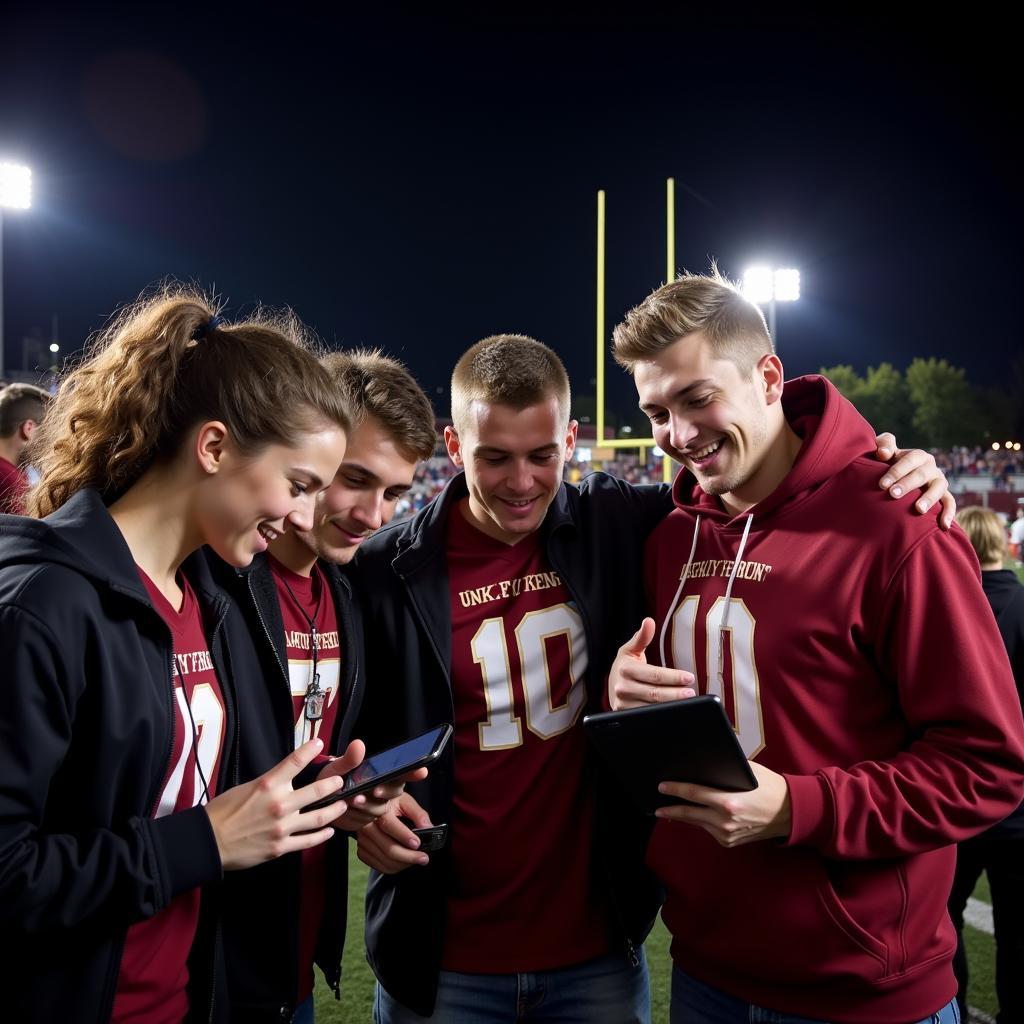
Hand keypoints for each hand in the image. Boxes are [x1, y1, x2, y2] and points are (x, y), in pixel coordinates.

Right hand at [205, 737, 347, 869]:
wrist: (208, 841)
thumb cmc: (223, 812)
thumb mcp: (246, 787)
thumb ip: (270, 783)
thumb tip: (286, 779)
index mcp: (268, 785)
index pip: (295, 761)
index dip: (310, 750)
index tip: (319, 744)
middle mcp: (279, 804)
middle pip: (317, 790)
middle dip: (333, 784)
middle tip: (340, 780)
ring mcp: (282, 827)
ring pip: (319, 817)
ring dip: (335, 810)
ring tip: (343, 805)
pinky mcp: (281, 847)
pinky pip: (309, 841)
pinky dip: (323, 835)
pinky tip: (330, 831)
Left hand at [317, 739, 429, 830]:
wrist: (316, 799)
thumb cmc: (330, 778)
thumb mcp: (337, 767)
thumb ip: (349, 759)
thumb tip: (358, 745)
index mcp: (379, 774)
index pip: (401, 773)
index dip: (413, 772)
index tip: (421, 771)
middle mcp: (381, 790)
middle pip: (393, 793)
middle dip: (383, 792)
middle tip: (373, 790)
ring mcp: (374, 807)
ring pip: (378, 809)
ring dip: (366, 805)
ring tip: (351, 800)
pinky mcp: (365, 821)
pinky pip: (365, 821)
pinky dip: (354, 816)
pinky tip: (343, 811)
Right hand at [357, 791, 433, 873]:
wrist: (372, 804)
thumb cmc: (390, 802)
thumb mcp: (406, 801)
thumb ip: (418, 814)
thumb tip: (428, 828)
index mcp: (378, 810)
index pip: (390, 826)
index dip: (405, 837)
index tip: (417, 844)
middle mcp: (367, 826)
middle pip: (388, 848)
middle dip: (409, 857)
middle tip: (424, 858)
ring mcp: (364, 840)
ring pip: (384, 860)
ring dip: (403, 864)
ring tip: (416, 859)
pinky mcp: (362, 850)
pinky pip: (378, 866)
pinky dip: (393, 867)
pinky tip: (403, 862)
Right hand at [609, 617, 696, 709]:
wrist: (611, 684)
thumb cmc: (625, 666)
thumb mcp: (631, 649)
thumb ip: (642, 637)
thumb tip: (649, 621)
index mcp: (625, 669)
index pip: (654, 675)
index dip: (673, 676)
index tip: (689, 677)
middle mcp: (623, 687)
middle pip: (654, 693)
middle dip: (675, 694)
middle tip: (691, 692)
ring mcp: (623, 703)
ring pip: (652, 707)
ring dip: (671, 706)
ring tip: (687, 702)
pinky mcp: (626, 715)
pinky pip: (647, 716)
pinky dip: (662, 714)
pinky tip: (674, 711)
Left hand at [654, 761, 790, 846]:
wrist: (790, 813)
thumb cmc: (768, 787)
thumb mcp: (748, 771)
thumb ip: (725, 767)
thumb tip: (702, 759)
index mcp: (729, 802)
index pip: (693, 794)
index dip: (675, 790)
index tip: (661, 786)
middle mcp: (726, 821)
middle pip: (689, 813)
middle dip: (671, 808)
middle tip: (657, 804)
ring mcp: (727, 834)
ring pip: (697, 823)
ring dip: (683, 816)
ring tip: (669, 809)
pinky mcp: (729, 842)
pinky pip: (708, 830)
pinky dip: (700, 822)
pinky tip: (693, 815)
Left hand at [873, 433, 954, 529]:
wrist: (898, 477)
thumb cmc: (887, 462)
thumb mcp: (884, 452)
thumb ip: (884, 445)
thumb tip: (883, 453)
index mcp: (917, 456)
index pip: (909, 460)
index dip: (896, 471)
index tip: (882, 484)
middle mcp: (931, 467)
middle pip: (921, 475)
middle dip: (907, 485)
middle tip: (893, 494)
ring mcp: (938, 482)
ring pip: (938, 488)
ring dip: (929, 498)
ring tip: (918, 510)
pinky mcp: (943, 495)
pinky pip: (949, 503)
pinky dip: (949, 513)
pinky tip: (944, 526)